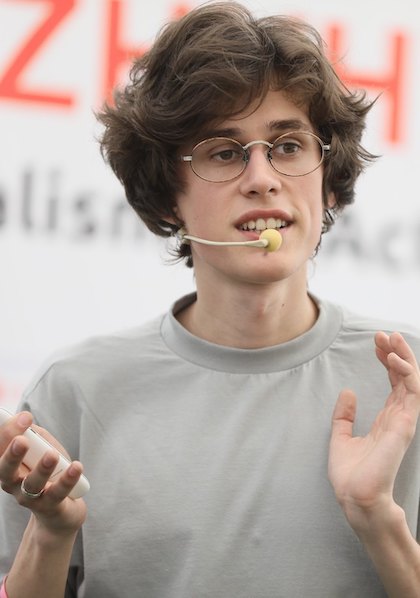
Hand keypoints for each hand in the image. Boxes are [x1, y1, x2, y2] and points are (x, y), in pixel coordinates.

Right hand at [0, 412, 85, 536]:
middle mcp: (13, 484)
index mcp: (7, 467)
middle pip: (5, 471)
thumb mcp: (42, 450)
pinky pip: (58, 493)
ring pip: (32, 484)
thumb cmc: (49, 474)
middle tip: (21, 440)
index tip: (24, 416)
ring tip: (51, 454)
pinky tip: (76, 466)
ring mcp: (30, 498)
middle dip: (12, 455)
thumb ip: (35, 435)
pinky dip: (68, 479)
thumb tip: (26, 420)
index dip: (7, 433)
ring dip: (42, 468)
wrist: (61, 512)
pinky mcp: (50, 507)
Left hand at [328, 331, 419, 523]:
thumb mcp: (340, 436)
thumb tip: (348, 392)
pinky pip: (412, 393)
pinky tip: (394, 359)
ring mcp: (404, 420)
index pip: (393, 383)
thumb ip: (344, 415)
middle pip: (404, 377)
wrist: (353, 496)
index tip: (375, 343)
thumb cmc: (350, 474)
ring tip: (390, 339)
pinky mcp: (405, 425)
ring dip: (404, 357)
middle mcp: (398, 417)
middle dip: (396, 353)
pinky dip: (406, 373)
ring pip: (412, 381)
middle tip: (384, 335)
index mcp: (386, 419)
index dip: (386, 360)